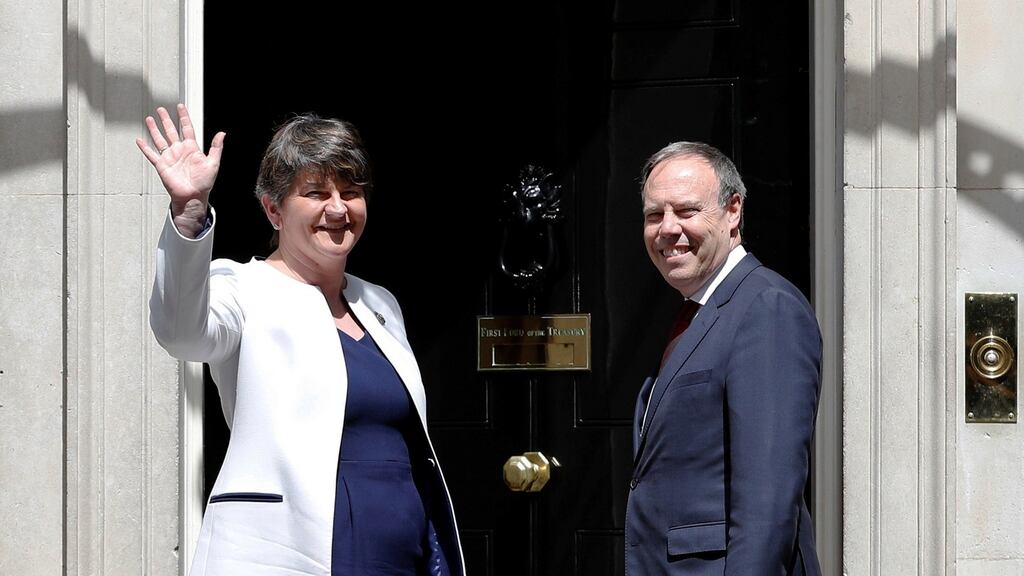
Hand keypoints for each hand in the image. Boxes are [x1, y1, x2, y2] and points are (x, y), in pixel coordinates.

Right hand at [136, 103, 225, 236]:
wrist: (193, 196)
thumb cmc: (203, 183)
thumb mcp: (213, 163)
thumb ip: (216, 148)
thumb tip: (222, 134)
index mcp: (192, 149)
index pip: (187, 128)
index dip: (184, 117)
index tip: (181, 107)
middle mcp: (179, 151)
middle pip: (171, 130)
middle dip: (166, 119)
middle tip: (161, 109)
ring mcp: (170, 157)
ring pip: (160, 139)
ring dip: (154, 129)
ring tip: (150, 119)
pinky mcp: (162, 165)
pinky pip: (151, 154)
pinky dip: (145, 148)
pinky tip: (140, 140)